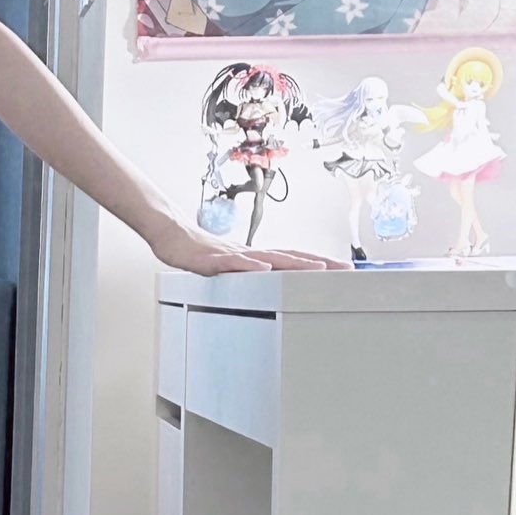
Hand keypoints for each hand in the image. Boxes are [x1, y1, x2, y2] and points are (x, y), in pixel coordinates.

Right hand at [148, 216, 343, 274]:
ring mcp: (233, 255)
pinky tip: (264, 269)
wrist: (169, 235)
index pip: (293, 258)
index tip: (343, 268)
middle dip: (319, 264)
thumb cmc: (196, 251)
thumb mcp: (227, 266)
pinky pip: (234, 264)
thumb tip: (268, 279)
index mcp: (254, 257)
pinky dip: (251, 266)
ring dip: (295, 264)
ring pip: (268, 259)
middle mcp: (249, 254)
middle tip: (346, 269)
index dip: (318, 263)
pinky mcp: (213, 260)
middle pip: (290, 257)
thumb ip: (247, 272)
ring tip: (318, 268)